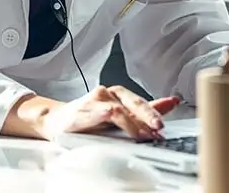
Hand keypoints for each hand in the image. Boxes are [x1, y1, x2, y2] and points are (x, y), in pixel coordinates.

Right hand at [38, 86, 179, 141]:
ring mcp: (97, 99)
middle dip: (150, 114)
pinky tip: (118, 120)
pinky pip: (102, 112)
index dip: (158, 108)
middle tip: (160, 126)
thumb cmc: (86, 119)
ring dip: (134, 122)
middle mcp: (109, 93)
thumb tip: (170, 104)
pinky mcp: (85, 108)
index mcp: (119, 95)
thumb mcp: (116, 117)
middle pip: (134, 102)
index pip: (142, 101)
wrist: (56, 121)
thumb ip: (140, 113)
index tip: (173, 108)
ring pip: (120, 108)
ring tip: (145, 133)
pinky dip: (112, 116)